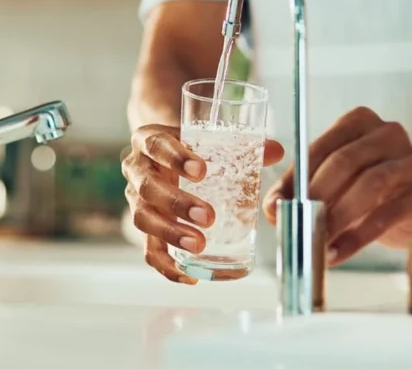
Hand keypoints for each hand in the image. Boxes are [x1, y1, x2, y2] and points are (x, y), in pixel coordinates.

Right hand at [124, 124, 284, 283]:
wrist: (162, 154)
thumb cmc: (187, 146)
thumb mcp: (206, 138)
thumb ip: (240, 144)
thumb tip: (275, 150)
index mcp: (149, 140)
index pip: (156, 145)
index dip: (175, 158)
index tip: (200, 170)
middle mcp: (137, 170)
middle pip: (148, 188)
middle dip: (177, 204)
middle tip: (207, 217)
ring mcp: (136, 200)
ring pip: (143, 218)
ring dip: (170, 233)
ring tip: (198, 245)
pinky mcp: (144, 227)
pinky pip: (149, 249)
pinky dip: (166, 264)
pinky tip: (188, 274)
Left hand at [262, 107, 411, 265]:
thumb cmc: (370, 182)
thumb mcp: (337, 177)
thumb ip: (304, 188)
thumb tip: (273, 210)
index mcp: (358, 122)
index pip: (319, 147)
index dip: (293, 178)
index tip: (274, 205)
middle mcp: (387, 135)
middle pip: (344, 162)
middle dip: (315, 195)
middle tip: (294, 222)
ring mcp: (409, 164)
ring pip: (369, 185)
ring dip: (337, 217)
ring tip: (316, 240)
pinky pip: (385, 217)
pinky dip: (356, 238)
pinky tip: (336, 253)